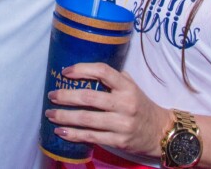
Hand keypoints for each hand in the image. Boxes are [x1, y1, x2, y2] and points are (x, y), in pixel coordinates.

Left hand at [44, 63, 169, 159]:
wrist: (160, 131)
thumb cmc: (140, 105)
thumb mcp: (132, 87)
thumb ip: (113, 78)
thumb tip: (85, 69)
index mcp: (127, 87)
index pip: (103, 71)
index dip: (82, 69)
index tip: (65, 71)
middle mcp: (125, 104)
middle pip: (89, 97)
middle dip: (66, 96)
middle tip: (51, 95)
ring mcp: (122, 124)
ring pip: (87, 119)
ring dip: (64, 116)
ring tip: (50, 114)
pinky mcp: (118, 141)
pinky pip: (91, 137)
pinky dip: (73, 134)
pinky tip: (61, 131)